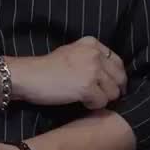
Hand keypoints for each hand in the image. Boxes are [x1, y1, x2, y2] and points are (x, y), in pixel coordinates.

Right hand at [12, 39, 126, 110]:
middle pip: (120, 78)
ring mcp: (92, 70)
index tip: (112, 86)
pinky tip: (82, 102)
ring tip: (87, 98)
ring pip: (113, 92)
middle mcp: (95, 54)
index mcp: (92, 44)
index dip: (117, 77)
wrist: (29, 76)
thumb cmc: (47, 68)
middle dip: (113, 90)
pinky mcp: (87, 86)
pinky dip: (93, 105)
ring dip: (102, 99)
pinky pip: (102, 102)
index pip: (118, 62)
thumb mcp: (72, 52)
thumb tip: (111, 73)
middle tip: (103, 97)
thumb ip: (91, 57)